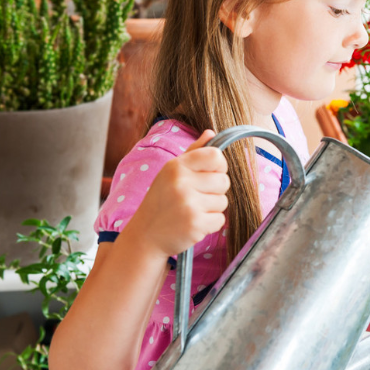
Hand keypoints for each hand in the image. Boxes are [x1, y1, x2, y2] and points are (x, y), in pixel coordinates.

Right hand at [122, 130, 229, 259]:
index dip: (218, 167)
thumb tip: (211, 133)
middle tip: (195, 198)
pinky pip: (220, 220)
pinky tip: (193, 223)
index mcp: (176, 166)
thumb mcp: (171, 173)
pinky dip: (210, 224)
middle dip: (215, 191)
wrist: (145, 236)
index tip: (208, 176)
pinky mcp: (195, 224)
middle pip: (224, 181)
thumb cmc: (161, 201)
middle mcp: (181, 182)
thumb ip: (193, 153)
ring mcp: (188, 204)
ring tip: (191, 211)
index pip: (216, 156)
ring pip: (223, 202)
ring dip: (212, 209)